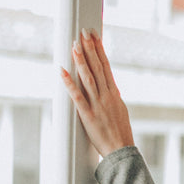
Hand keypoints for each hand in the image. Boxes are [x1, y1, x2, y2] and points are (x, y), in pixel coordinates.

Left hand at [60, 30, 134, 156]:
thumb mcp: (121, 110)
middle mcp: (107, 96)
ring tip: (74, 45)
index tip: (94, 36)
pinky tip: (62, 71)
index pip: (106, 67)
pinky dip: (69, 83)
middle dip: (89, 49)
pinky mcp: (88, 115)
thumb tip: (110, 85)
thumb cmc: (121, 133)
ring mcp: (98, 105)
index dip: (99, 50)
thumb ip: (113, 96)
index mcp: (115, 94)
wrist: (122, 151)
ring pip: (88, 78)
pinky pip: (77, 96)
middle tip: (83, 32)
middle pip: (97, 68)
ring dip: (81, 60)